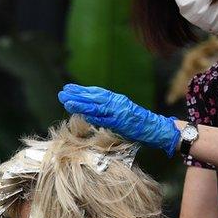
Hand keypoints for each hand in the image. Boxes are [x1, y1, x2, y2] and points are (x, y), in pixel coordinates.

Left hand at [58, 84, 180, 155]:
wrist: (155, 128)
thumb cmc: (138, 124)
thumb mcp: (121, 114)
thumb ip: (108, 111)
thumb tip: (90, 112)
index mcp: (116, 99)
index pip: (96, 93)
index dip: (81, 90)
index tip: (68, 88)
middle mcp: (116, 103)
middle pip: (93, 97)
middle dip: (77, 95)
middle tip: (62, 93)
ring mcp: (118, 112)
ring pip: (96, 106)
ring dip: (81, 104)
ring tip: (67, 102)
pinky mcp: (120, 122)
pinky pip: (104, 118)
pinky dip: (93, 116)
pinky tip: (83, 114)